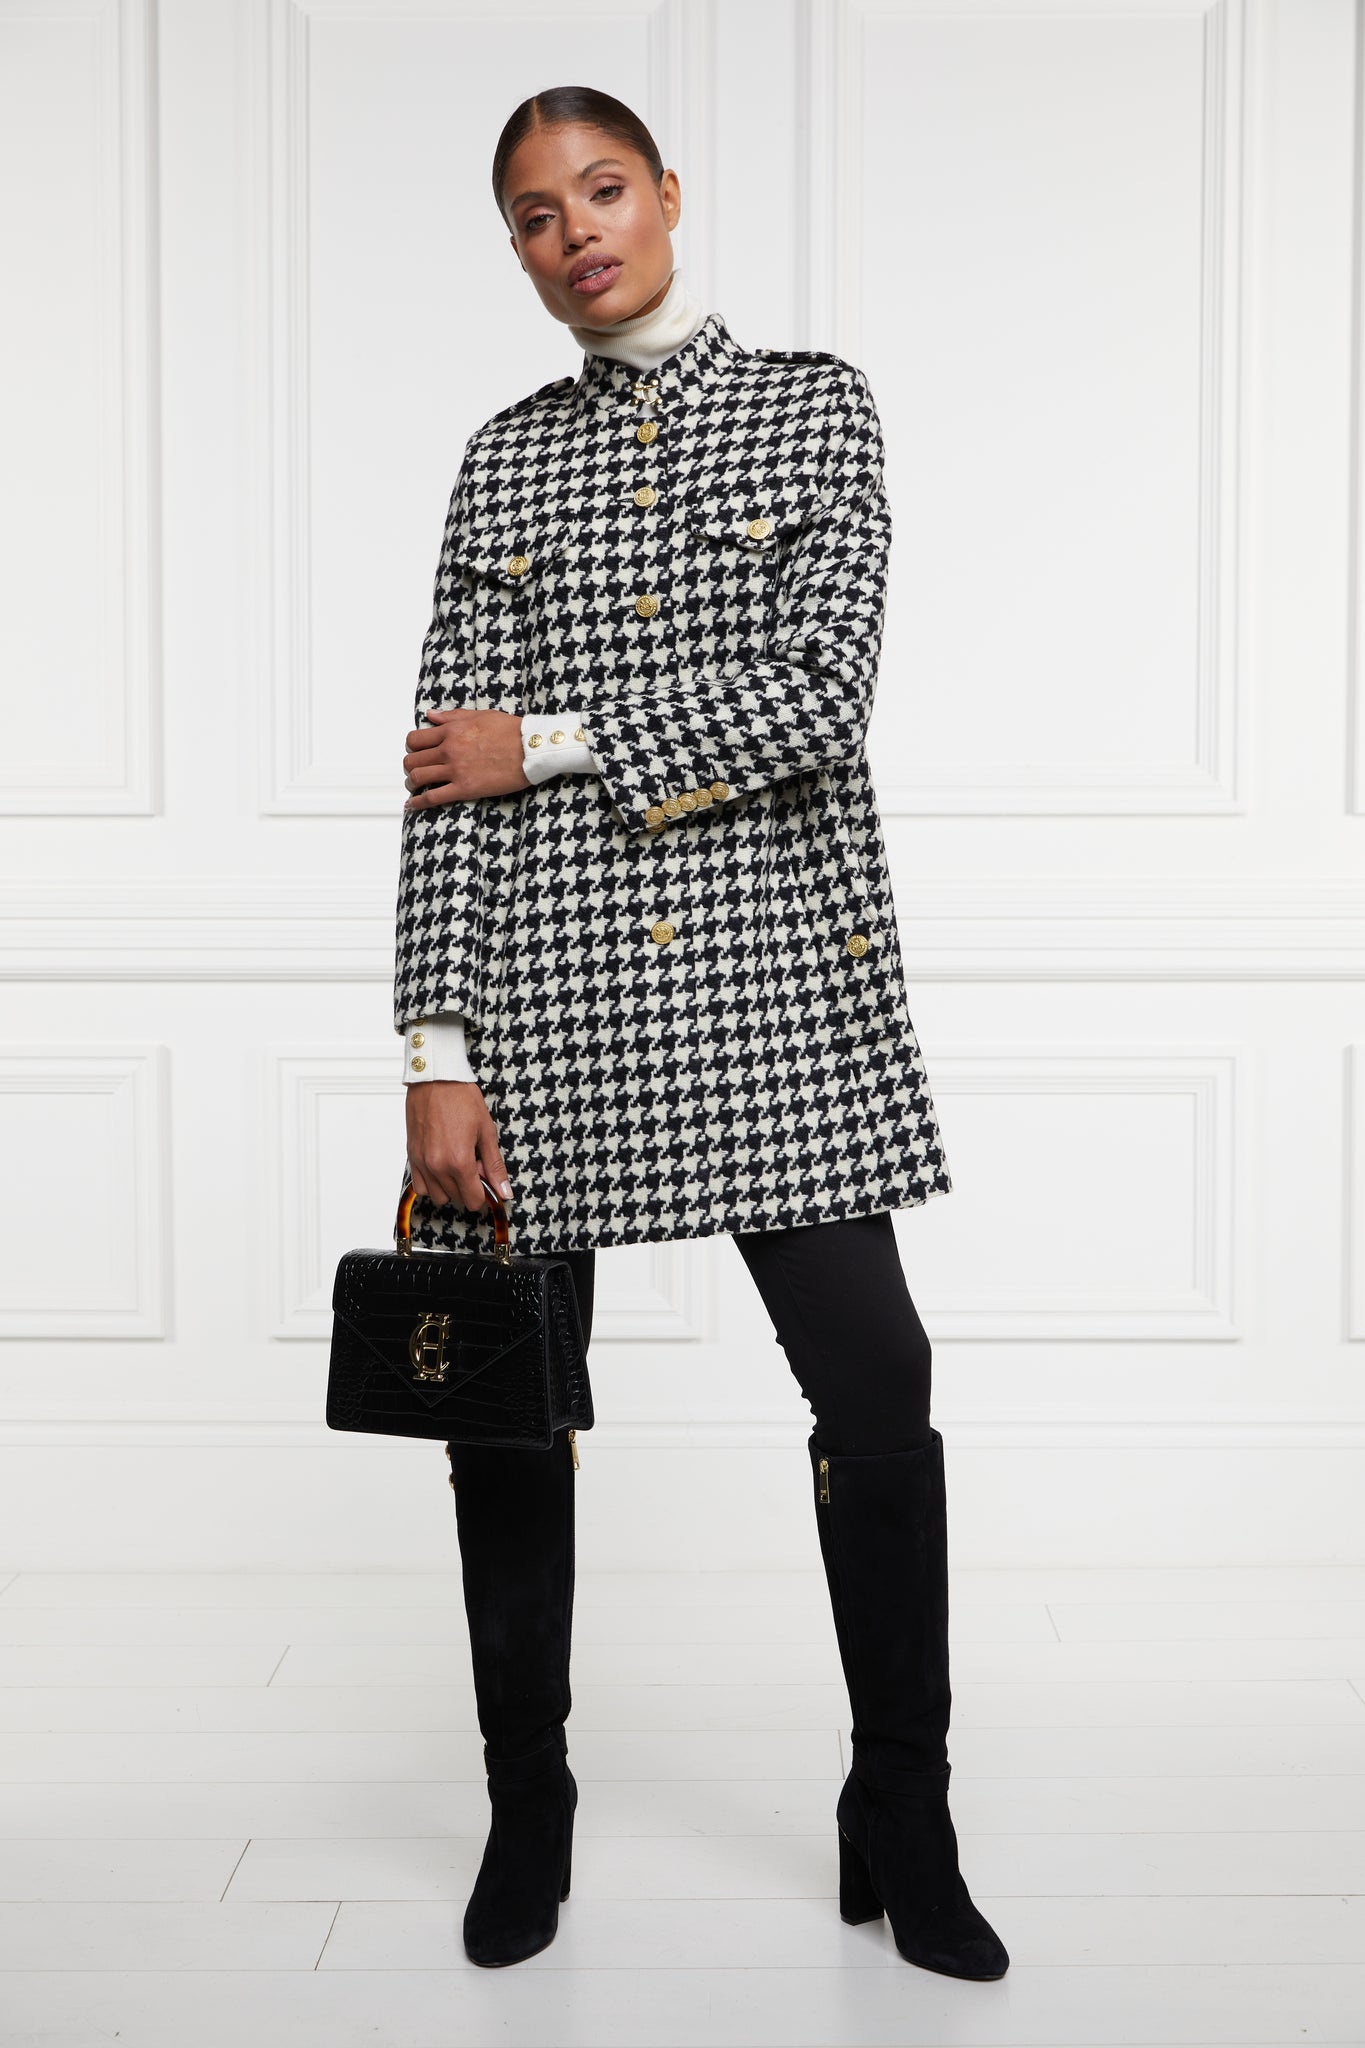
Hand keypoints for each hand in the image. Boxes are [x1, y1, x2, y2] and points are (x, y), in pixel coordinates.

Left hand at [402, 708, 528, 808]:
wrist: (530, 749)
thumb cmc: (510, 731)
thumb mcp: (479, 715)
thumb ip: (452, 716)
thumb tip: (431, 715)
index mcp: (451, 731)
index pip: (415, 739)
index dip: (411, 747)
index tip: (416, 752)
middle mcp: (448, 750)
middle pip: (412, 760)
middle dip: (410, 766)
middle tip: (415, 770)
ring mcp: (455, 770)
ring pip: (417, 778)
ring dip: (411, 783)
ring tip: (414, 787)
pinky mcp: (464, 788)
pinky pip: (432, 797)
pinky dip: (418, 803)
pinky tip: (412, 805)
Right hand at [405, 1079, 512, 1214]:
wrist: (436, 1079)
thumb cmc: (462, 1099)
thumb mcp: (487, 1132)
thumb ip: (495, 1166)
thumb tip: (504, 1191)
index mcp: (459, 1161)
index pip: (473, 1200)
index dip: (484, 1193)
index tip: (486, 1178)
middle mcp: (437, 1166)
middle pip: (457, 1199)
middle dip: (469, 1187)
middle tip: (474, 1163)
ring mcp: (421, 1162)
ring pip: (438, 1196)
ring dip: (450, 1188)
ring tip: (457, 1164)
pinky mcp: (412, 1156)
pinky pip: (420, 1186)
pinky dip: (432, 1183)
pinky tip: (441, 1167)